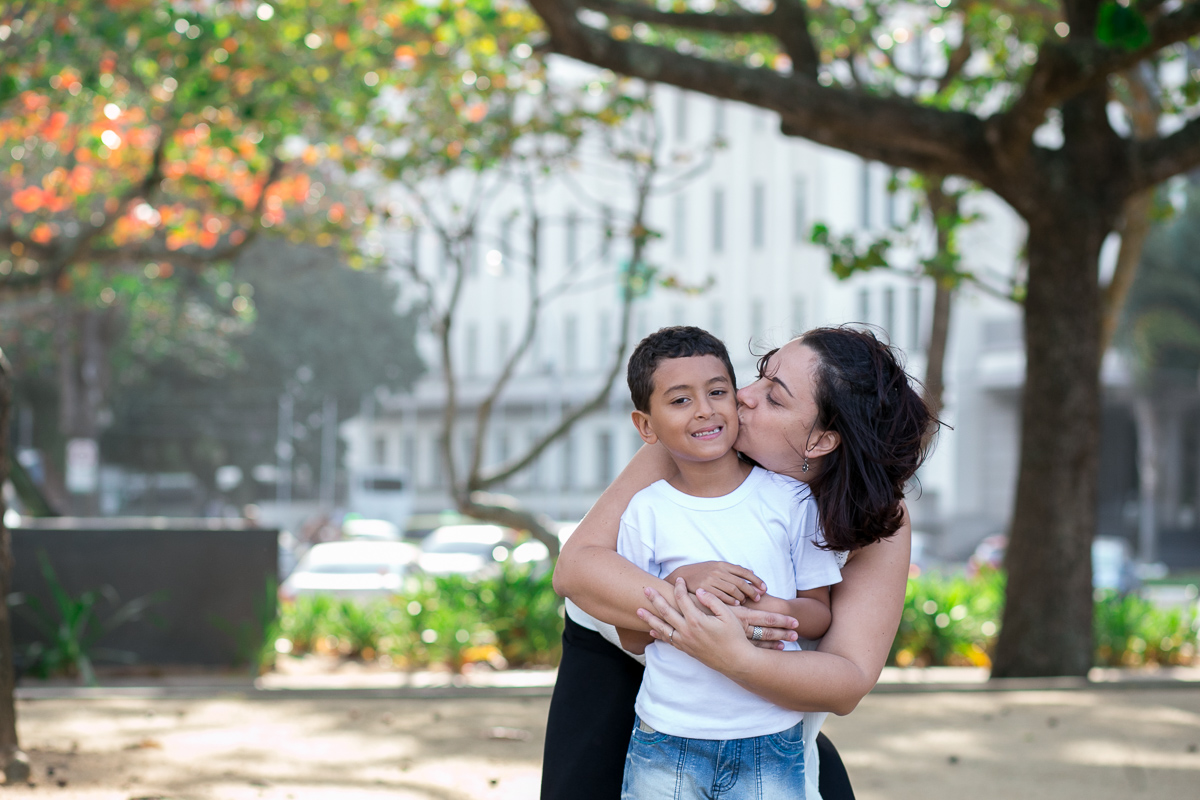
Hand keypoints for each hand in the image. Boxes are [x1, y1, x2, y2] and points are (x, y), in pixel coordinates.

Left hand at [637, 581, 765, 673]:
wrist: (736, 661)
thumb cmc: (734, 636)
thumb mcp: (728, 615)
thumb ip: (712, 601)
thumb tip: (699, 591)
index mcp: (697, 620)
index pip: (683, 599)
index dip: (680, 587)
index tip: (679, 579)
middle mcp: (687, 631)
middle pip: (666, 612)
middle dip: (655, 599)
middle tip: (645, 589)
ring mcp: (685, 641)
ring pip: (662, 628)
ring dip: (650, 618)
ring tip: (638, 610)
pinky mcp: (686, 649)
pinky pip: (669, 641)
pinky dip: (659, 635)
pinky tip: (651, 631)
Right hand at [664, 561, 766, 604]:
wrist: (682, 577)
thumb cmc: (703, 573)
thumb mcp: (717, 567)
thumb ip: (734, 570)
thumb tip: (751, 571)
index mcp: (723, 565)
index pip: (745, 572)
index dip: (756, 580)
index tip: (764, 588)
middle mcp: (718, 571)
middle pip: (741, 582)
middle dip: (752, 591)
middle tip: (758, 598)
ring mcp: (711, 580)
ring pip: (733, 590)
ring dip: (742, 597)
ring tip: (746, 602)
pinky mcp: (705, 589)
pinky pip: (722, 596)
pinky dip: (731, 601)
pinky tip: (736, 604)